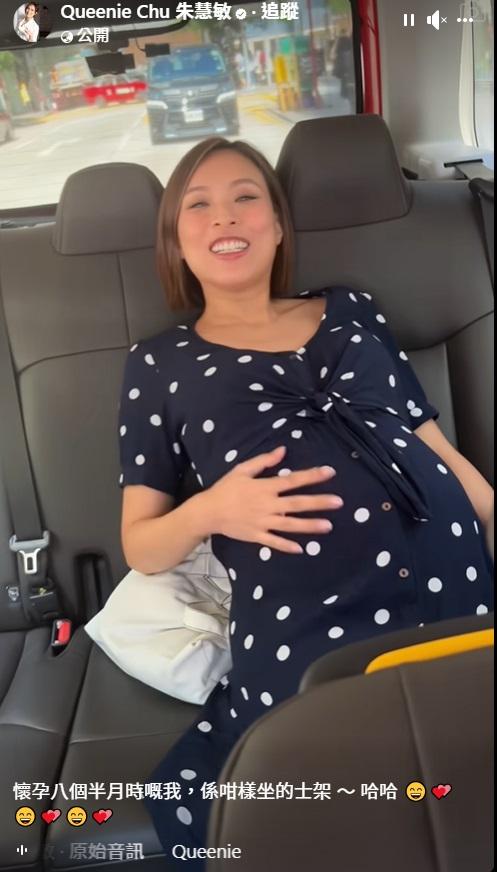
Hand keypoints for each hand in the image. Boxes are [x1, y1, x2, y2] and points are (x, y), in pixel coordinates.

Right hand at [204, 445, 342, 553]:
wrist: (208, 511)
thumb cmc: (226, 488)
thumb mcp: (242, 470)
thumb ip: (264, 461)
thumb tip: (283, 450)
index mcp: (265, 487)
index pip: (293, 480)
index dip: (312, 476)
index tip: (330, 472)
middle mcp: (267, 505)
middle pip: (297, 503)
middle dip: (318, 503)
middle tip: (339, 502)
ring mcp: (263, 522)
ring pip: (290, 525)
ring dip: (309, 525)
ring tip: (328, 526)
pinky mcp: (257, 536)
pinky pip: (274, 542)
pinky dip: (287, 546)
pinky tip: (301, 549)